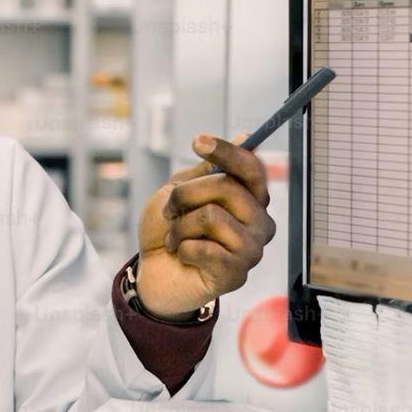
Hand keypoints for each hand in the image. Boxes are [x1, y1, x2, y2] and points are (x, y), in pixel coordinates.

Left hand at [134, 133, 274, 318]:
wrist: (152, 273)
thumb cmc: (169, 231)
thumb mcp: (181, 191)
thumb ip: (209, 169)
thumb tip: (244, 137)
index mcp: (250, 199)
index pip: (251, 167)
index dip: (227, 151)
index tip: (197, 141)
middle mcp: (259, 223)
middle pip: (227, 187)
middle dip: (185, 194)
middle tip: (169, 210)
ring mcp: (251, 250)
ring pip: (211, 216)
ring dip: (180, 226)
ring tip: (175, 238)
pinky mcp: (237, 275)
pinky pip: (205, 248)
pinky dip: (182, 248)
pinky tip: (183, 255)